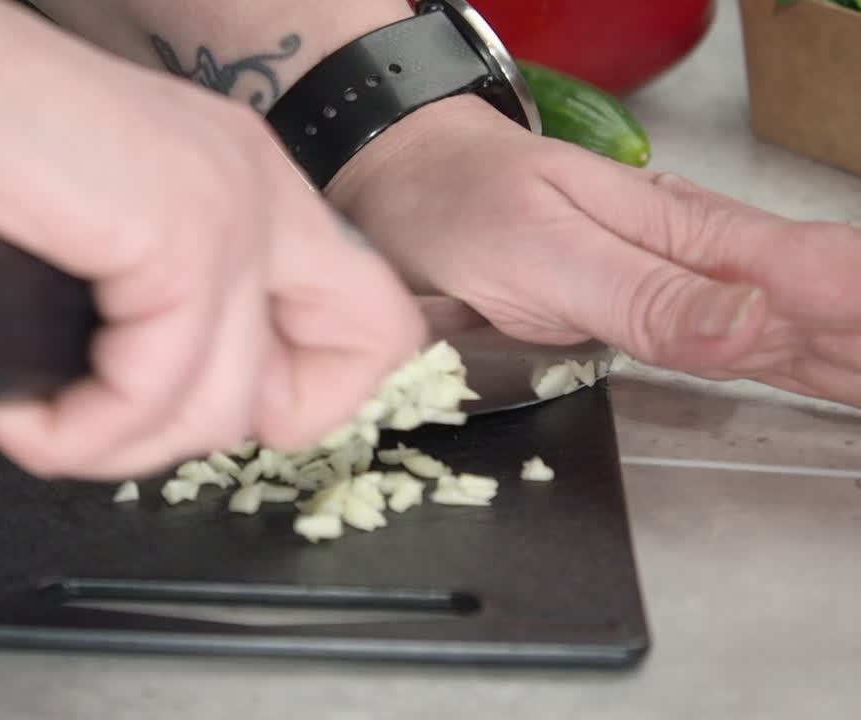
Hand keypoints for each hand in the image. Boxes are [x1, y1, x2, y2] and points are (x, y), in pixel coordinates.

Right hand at [0, 2, 424, 477]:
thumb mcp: (82, 252)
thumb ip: (140, 324)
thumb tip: (134, 409)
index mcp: (241, 186)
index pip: (364, 321)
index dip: (290, 395)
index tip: (185, 401)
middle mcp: (255, 189)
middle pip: (353, 360)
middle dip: (224, 427)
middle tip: (112, 418)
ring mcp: (228, 208)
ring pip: (223, 410)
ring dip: (112, 445)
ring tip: (35, 417)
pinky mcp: (176, 233)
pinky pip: (150, 398)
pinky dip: (75, 433)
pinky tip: (16, 405)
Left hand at [329, 95, 860, 406]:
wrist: (403, 182)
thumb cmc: (460, 205)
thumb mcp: (544, 253)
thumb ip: (645, 296)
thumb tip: (750, 327)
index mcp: (686, 234)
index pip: (808, 274)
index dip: (857, 310)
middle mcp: (694, 257)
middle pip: (814, 305)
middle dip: (859, 339)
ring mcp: (672, 284)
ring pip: (790, 327)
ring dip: (846, 350)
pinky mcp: (643, 310)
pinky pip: (741, 344)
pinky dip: (803, 358)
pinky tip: (836, 372)